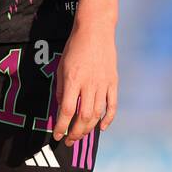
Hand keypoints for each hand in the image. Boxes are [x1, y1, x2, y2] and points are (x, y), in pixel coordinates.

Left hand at [52, 18, 117, 147]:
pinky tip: (101, 128)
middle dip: (75, 132)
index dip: (62, 126)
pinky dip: (108, 119)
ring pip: (97, 114)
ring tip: (81, 135)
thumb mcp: (62, 66)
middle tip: (69, 141)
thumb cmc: (75, 46)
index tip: (58, 135)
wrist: (95, 30)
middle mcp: (89, 84)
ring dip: (88, 129)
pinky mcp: (113, 82)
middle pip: (83, 116)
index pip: (67, 110)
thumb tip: (62, 108)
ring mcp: (103, 83)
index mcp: (73, 80)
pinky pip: (112, 105)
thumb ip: (61, 88)